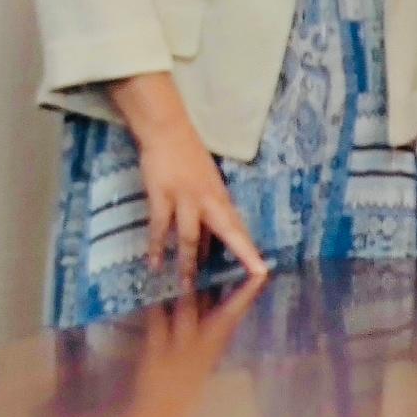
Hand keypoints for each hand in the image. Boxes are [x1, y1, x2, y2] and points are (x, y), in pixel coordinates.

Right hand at [133, 131, 267, 283]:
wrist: (168, 130)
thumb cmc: (187, 158)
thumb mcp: (206, 186)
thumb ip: (207, 215)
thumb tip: (207, 246)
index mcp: (220, 198)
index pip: (238, 228)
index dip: (249, 250)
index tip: (262, 270)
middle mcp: (208, 200)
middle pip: (228, 231)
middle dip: (242, 254)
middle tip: (254, 277)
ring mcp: (186, 198)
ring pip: (190, 236)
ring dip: (188, 263)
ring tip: (187, 286)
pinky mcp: (162, 195)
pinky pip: (160, 227)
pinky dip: (156, 247)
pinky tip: (154, 265)